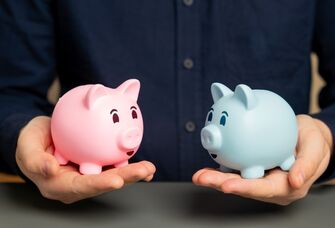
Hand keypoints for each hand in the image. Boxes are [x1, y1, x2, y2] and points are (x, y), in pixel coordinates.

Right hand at [16, 116, 155, 203]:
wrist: (42, 136)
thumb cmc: (32, 143)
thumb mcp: (26, 149)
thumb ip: (35, 161)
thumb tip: (50, 170)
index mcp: (60, 185)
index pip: (82, 186)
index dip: (99, 184)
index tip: (116, 179)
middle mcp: (78, 183)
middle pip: (103, 183)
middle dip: (126, 178)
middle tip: (144, 171)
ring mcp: (89, 175)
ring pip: (113, 175)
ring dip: (133, 173)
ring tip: (148, 168)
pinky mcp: (97, 165)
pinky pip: (114, 166)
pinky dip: (129, 165)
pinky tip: (144, 164)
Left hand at [193, 114, 332, 204]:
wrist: (306, 137)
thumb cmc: (313, 143)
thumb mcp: (317, 148)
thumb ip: (308, 164)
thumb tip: (295, 180)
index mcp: (286, 185)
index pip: (263, 189)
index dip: (244, 188)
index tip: (227, 185)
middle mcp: (270, 185)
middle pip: (244, 186)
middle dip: (221, 184)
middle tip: (202, 178)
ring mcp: (260, 177)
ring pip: (236, 179)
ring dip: (215, 178)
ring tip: (199, 175)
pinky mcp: (253, 168)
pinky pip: (235, 169)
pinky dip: (220, 168)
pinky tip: (207, 166)